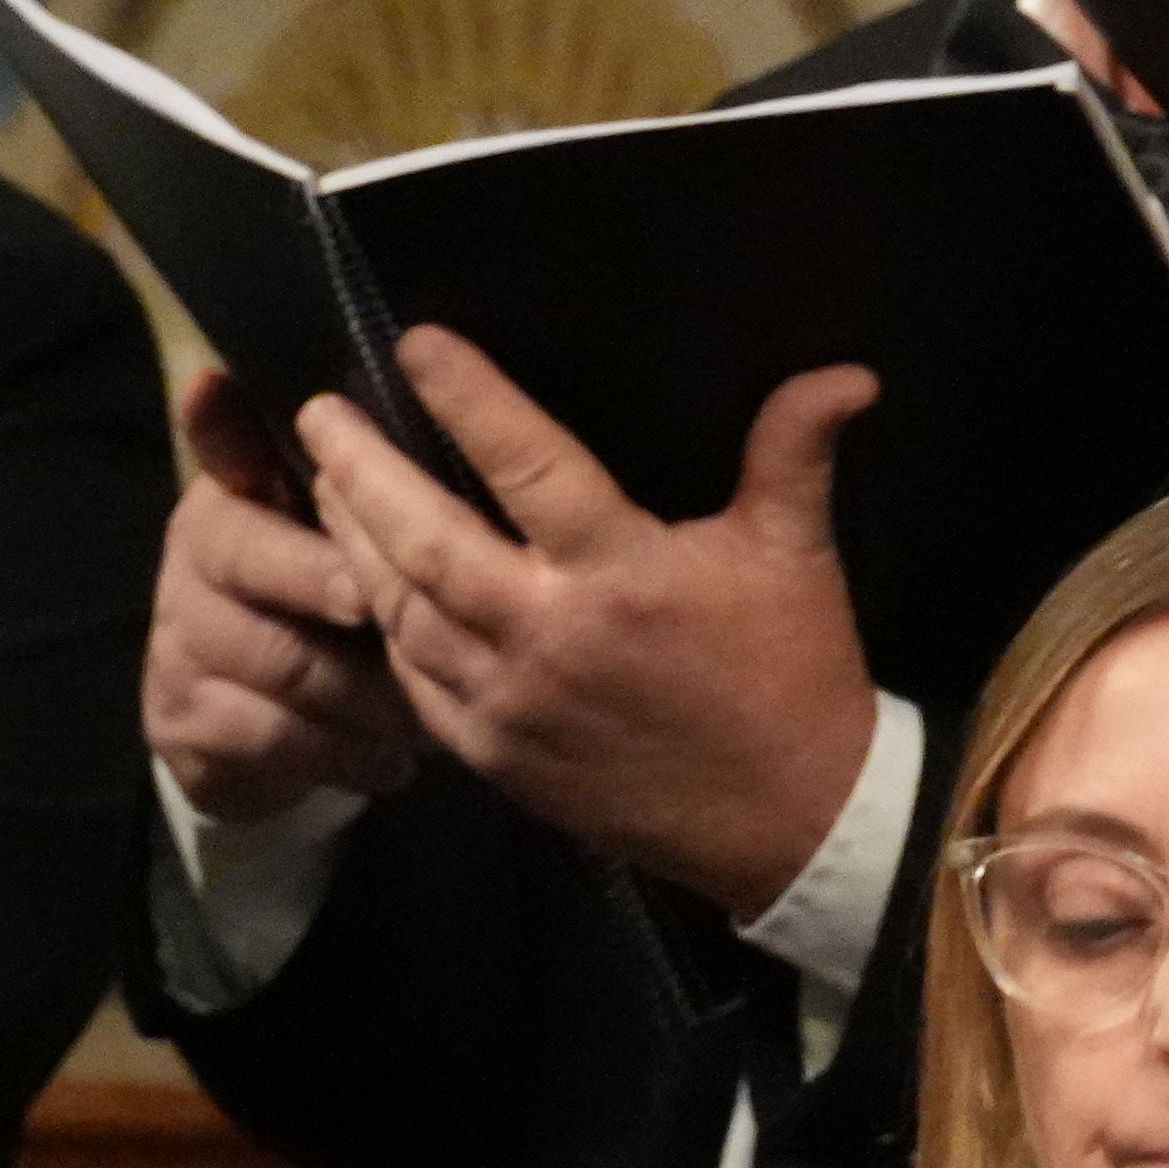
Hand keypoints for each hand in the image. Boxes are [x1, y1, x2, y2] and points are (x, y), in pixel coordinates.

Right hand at [147, 370, 423, 827]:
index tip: (235, 396)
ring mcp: (179, 642)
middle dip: (348, 591)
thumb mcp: (346, 542)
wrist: (256, 732)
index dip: (230, 431)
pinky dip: (350, 753)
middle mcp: (192, 559)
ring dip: (376, 693)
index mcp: (233, 497)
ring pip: (288, 662)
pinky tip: (397, 761)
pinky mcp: (185, 720)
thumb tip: (371, 388)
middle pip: (260, 560)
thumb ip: (360, 475)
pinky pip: (280, 738)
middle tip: (429, 619)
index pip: (229, 454)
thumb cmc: (326, 609)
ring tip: (444, 712)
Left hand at [299, 331, 883, 919]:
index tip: (416, 344)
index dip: (468, 398)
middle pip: (424, 538)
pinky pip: (412, 682)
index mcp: (624, 572)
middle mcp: (551, 633)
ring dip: (352, 541)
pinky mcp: (495, 754)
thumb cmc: (794, 676)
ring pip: (401, 608)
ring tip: (325, 484)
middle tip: (319, 411)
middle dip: (362, 469)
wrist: (794, 822)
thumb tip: (849, 372)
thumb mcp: (798, 556)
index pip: (527, 463)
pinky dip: (382, 627)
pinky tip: (364, 586)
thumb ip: (796, 454)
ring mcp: (511, 701)